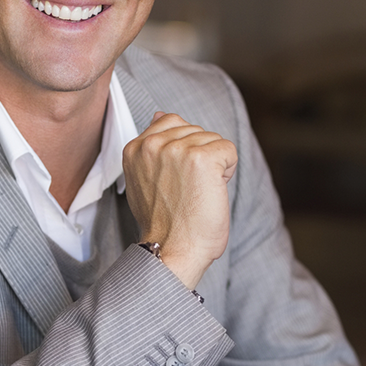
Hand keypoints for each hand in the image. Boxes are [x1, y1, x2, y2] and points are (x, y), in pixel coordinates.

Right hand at [122, 112, 237, 288]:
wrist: (172, 250)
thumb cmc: (164, 222)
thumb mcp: (145, 179)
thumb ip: (152, 148)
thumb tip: (160, 114)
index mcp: (135, 148)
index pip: (171, 122)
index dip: (184, 151)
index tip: (176, 179)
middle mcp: (152, 144)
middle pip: (196, 131)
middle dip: (200, 158)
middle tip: (187, 190)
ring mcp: (177, 149)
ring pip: (213, 140)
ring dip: (214, 167)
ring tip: (197, 192)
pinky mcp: (202, 158)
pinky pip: (229, 150)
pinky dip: (228, 172)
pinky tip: (211, 191)